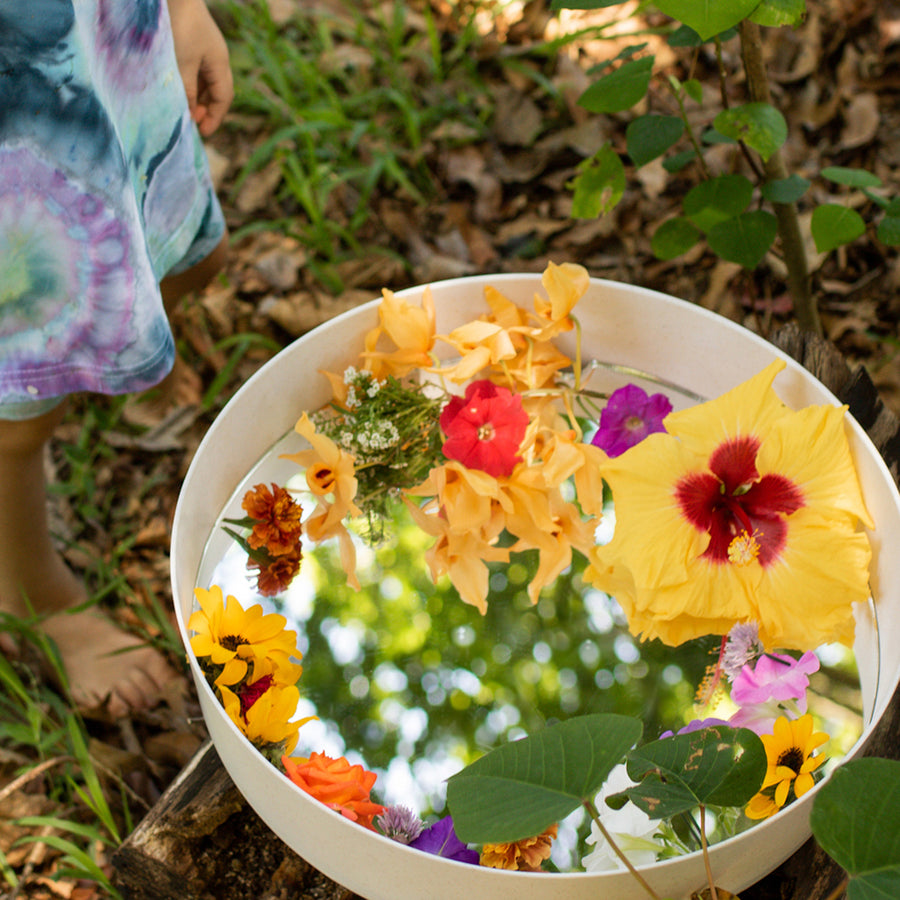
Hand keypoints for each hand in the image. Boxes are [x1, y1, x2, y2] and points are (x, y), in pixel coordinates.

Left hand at [167, 0, 232, 135]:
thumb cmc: (178, 26)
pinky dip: (188, 83)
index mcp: (220, 63)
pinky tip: (177, 88)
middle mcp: (216, 57)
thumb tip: (190, 114)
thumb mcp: (182, 64)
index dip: (215, 118)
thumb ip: (187, 91)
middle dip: (205, 109)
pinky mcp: (191, 40)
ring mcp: (204, 48)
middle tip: (190, 122)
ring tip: (182, 108)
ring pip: (204, 80)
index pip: (223, 98)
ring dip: (196, 96)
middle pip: (216, 90)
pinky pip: (194, 69)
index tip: (202, 133)